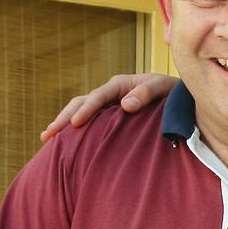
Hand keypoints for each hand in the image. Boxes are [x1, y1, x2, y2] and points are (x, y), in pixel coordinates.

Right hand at [40, 73, 178, 141]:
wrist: (181, 100)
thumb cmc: (173, 93)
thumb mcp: (163, 89)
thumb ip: (146, 93)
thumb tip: (125, 105)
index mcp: (121, 84)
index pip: (98, 96)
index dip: (86, 109)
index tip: (75, 124)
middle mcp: (110, 94)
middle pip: (81, 103)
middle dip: (64, 117)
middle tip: (48, 134)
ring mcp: (108, 106)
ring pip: (79, 111)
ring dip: (63, 123)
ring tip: (46, 139)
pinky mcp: (109, 118)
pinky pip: (89, 122)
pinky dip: (74, 130)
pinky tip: (63, 143)